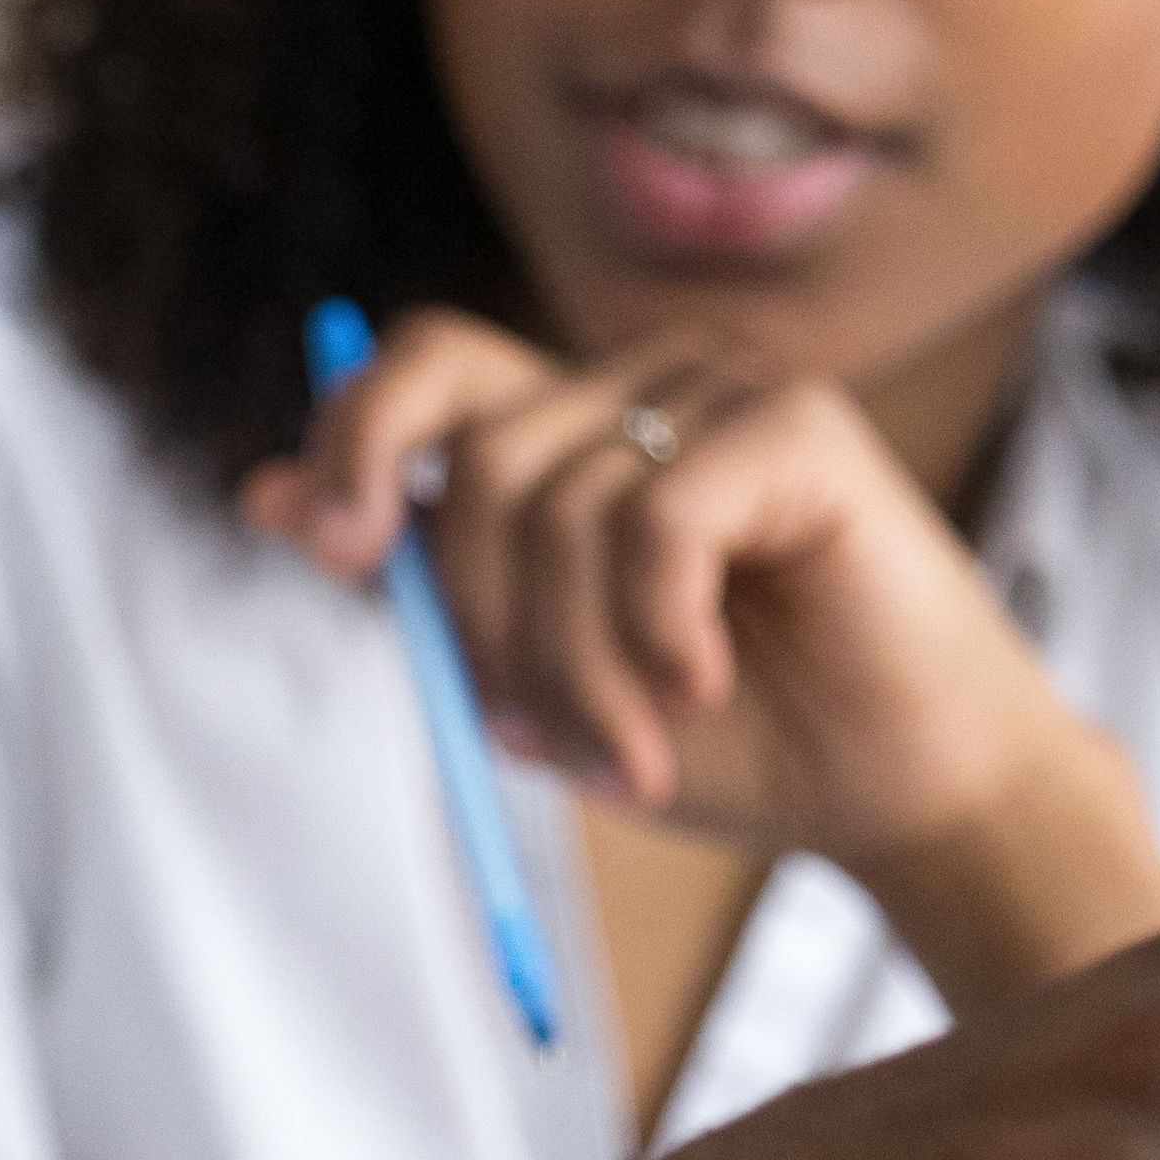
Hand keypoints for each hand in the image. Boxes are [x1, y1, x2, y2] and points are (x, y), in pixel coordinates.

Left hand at [242, 308, 1159, 1005]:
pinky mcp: (797, 422)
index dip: (354, 436)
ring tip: (635, 753)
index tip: (334, 549)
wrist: (898, 795)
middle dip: (478, 615)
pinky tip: (708, 680)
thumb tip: (261, 494)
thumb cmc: (731, 738)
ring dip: (575, 666)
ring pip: (554, 503)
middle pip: (470, 445)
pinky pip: (654, 518)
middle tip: (526, 730)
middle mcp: (641, 384)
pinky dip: (655, 630)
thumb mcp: (537, 672)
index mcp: (574, 426)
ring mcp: (722, 387)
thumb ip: (420, 584)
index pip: (425, 365)